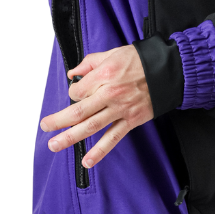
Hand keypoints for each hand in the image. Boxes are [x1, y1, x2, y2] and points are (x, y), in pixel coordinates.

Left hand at [40, 45, 153, 167]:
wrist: (169, 70)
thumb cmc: (141, 60)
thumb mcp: (113, 52)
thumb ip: (89, 63)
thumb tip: (72, 73)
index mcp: (105, 74)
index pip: (78, 90)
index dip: (72, 93)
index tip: (75, 94)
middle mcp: (110, 93)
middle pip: (79, 111)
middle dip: (59, 121)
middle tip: (45, 126)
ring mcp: (121, 109)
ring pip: (91, 126)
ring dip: (70, 137)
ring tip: (55, 145)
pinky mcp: (131, 120)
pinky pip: (113, 138)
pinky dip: (100, 151)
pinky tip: (87, 161)